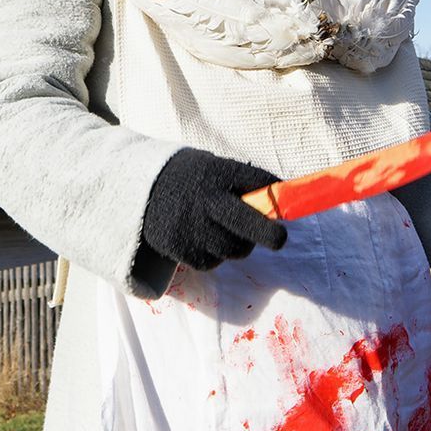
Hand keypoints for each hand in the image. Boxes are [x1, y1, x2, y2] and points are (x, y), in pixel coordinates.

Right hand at [141, 148, 288, 270]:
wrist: (141, 191)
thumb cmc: (191, 180)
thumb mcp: (215, 169)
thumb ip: (245, 182)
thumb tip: (285, 195)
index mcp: (218, 174)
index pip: (258, 183)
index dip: (277, 199)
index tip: (289, 212)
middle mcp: (205, 200)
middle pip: (249, 224)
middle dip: (270, 235)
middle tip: (279, 239)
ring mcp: (192, 226)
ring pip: (234, 249)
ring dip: (236, 244)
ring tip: (220, 229)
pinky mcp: (179, 248)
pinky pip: (211, 262)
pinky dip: (212, 255)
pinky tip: (199, 238)